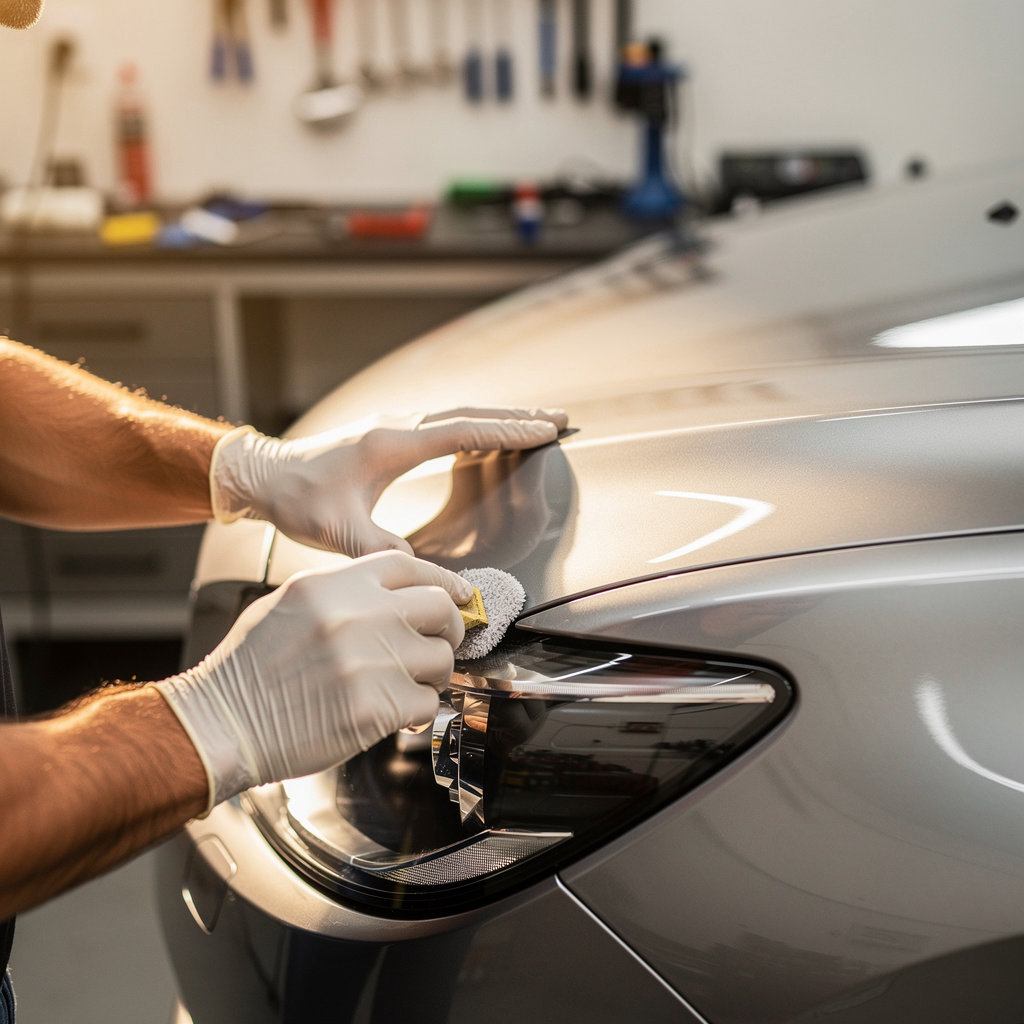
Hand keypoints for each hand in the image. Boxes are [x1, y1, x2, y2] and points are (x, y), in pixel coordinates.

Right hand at [153, 551, 470, 810]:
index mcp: (334, 584)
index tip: (459, 594)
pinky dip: (418, 712)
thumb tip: (396, 597)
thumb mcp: (290, 603)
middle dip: (449, 628)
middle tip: (440, 644)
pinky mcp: (375, 707)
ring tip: (410, 685)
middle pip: (440, 607)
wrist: (221, 721)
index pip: (410, 565)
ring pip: (441, 659)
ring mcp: (369, 661)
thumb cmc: (250, 667)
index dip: (443, 579)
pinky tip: (397, 714)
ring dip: (434, 675)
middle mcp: (358, 615)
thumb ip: (344, 592)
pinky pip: (425, 703)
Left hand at [209, 406, 568, 556]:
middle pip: (469, 415)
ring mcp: (393, 428)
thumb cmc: (297, 499)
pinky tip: (489, 439)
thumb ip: (381, 550)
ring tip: (537, 423)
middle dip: (517, 418)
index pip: (462, 432)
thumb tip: (424, 574)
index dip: (507, 431)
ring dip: (499, 419)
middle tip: (559, 420)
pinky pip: (444, 426)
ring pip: (458, 417)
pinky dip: (476, 428)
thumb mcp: (336, 531)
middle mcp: (396, 427)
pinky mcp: (389, 436)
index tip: (544, 431)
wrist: (264, 475)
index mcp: (390, 444)